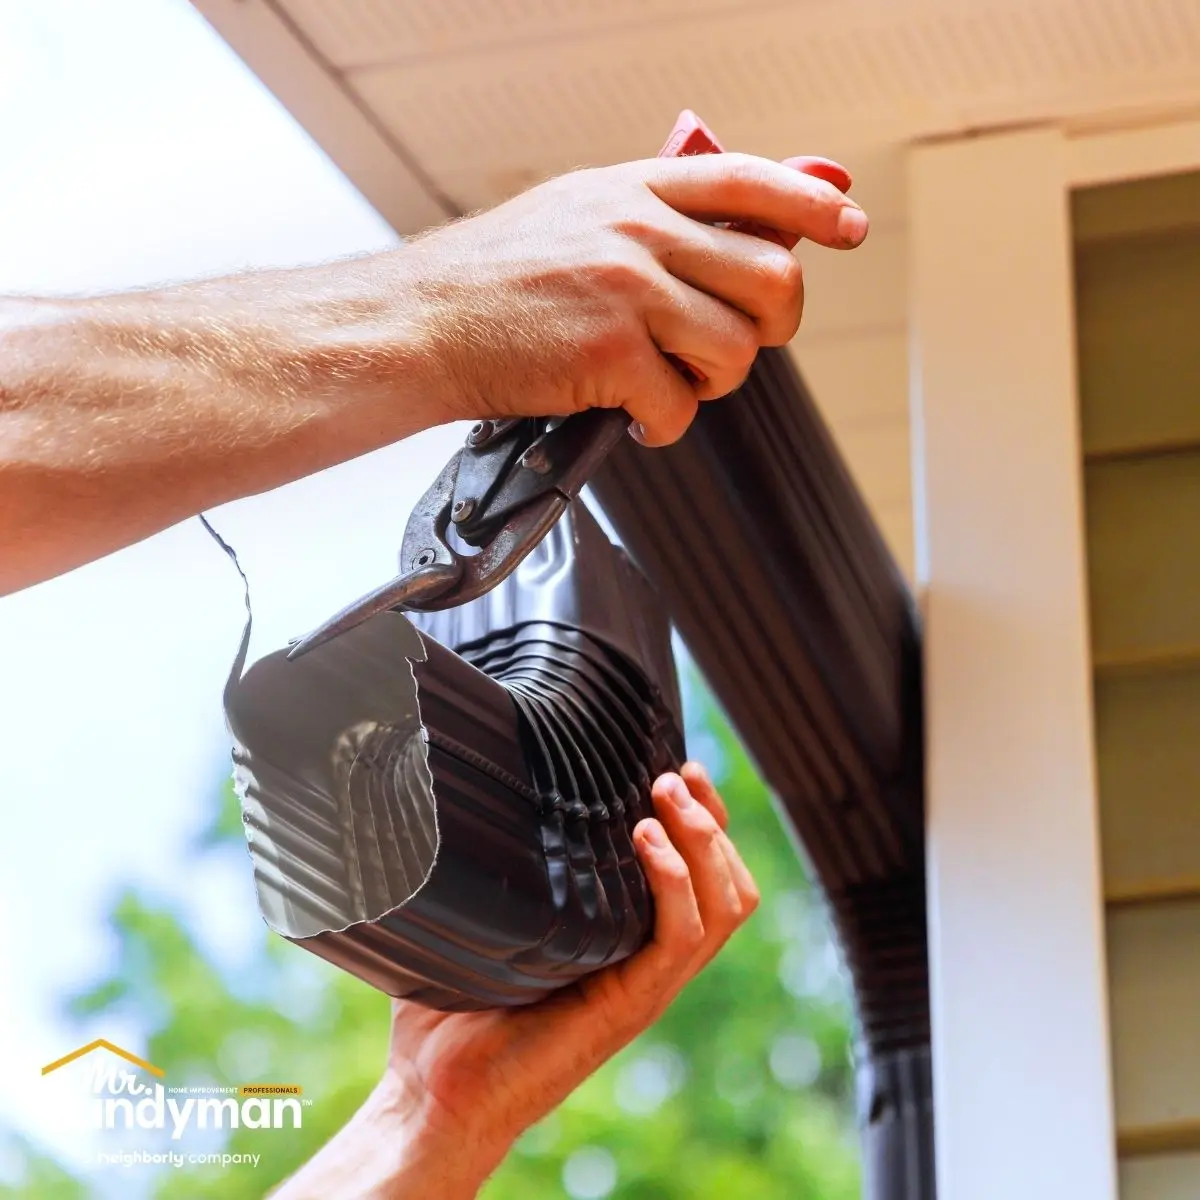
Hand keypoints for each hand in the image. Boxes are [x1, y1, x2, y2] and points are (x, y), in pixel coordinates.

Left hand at [273, 762, 757, 1198]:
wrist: (433, 1092)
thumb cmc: (452, 1008)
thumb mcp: (492, 920)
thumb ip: (503, 867)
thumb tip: (469, 794)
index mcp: (632, 943)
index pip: (705, 876)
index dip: (706, 820)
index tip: (681, 768)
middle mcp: (652, 963)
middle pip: (731, 887)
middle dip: (712, 820)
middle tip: (674, 774)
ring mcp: (647, 986)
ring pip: (723, 907)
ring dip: (703, 841)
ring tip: (663, 796)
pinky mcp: (630, 1005)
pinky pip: (680, 937)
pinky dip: (673, 880)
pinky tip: (643, 839)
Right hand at [384, 153, 867, 445]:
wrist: (420, 324)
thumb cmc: (492, 281)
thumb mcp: (576, 215)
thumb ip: (659, 214)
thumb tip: (751, 216)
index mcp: (633, 188)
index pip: (751, 179)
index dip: (811, 202)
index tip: (848, 226)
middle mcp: (638, 230)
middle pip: (771, 277)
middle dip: (769, 328)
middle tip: (730, 346)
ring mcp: (626, 290)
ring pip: (736, 350)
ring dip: (712, 383)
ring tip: (665, 383)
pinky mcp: (609, 354)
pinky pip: (682, 405)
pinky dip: (664, 426)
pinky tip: (632, 417)